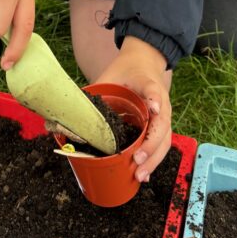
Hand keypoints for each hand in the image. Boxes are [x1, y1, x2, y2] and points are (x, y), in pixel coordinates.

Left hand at [96, 38, 170, 181]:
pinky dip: (153, 160)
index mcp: (148, 84)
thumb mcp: (111, 74)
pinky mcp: (160, 127)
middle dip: (151, 146)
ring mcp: (163, 116)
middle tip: (137, 160)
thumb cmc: (126, 71)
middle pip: (162, 126)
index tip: (154, 108)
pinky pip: (160, 145)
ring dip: (153, 159)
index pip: (153, 90)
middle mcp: (161, 103)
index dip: (154, 99)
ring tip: (140, 175)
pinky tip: (145, 175)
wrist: (143, 63)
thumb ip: (96, 90)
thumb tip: (72, 110)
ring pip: (164, 141)